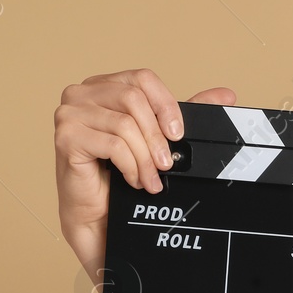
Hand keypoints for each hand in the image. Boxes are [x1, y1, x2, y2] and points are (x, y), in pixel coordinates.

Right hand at [53, 68, 235, 278]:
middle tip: (166, 165)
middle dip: (157, 137)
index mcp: (104, 87)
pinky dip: (131, 165)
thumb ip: (186, 113)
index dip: (166, 105)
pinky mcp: (66, 136)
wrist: (101, 214)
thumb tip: (226, 94)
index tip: (178, 135)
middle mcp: (82, 94)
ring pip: (124, 123)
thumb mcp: (160, 139)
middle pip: (133, 98)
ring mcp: (69, 113)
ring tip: (150, 178)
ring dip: (145, 157)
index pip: (142, 78)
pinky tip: (133, 180)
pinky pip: (113, 144)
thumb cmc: (124, 175)